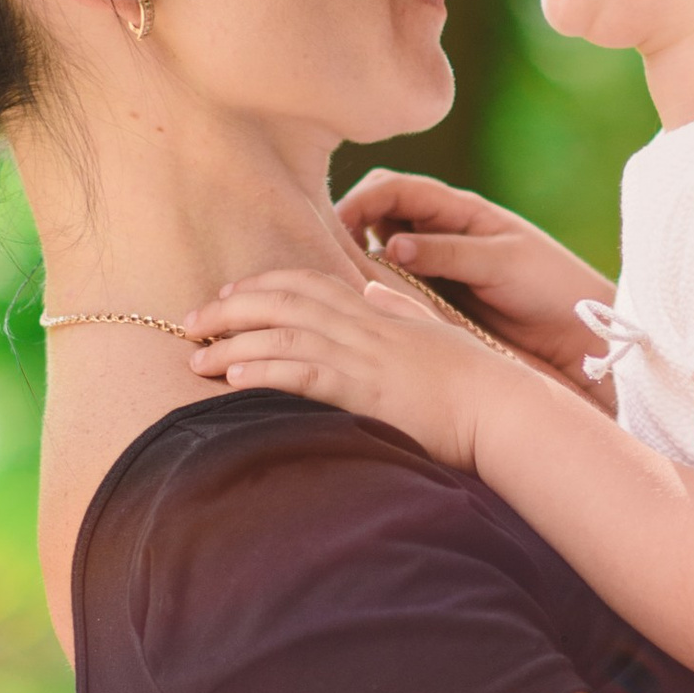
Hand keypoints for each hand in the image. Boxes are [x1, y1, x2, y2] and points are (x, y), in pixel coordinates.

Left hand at [186, 266, 509, 468]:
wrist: (502, 409)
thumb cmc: (474, 380)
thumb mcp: (432, 332)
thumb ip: (398, 310)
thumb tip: (373, 293)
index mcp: (377, 312)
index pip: (309, 283)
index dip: (264, 283)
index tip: (229, 292)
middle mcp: (364, 327)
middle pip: (283, 302)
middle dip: (230, 309)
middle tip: (191, 322)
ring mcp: (364, 358)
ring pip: (283, 336)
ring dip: (233, 344)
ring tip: (196, 358)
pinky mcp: (365, 392)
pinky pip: (304, 374)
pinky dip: (265, 371)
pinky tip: (235, 376)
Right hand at [337, 168, 616, 387]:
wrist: (578, 331)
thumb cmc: (549, 287)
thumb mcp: (502, 263)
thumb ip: (448, 253)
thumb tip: (390, 243)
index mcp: (457, 209)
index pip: (392, 188)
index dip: (358, 201)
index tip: (335, 228)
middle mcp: (439, 230)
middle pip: (375, 212)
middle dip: (345, 226)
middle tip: (322, 257)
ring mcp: (433, 262)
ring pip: (377, 248)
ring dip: (354, 258)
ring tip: (333, 283)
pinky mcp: (433, 295)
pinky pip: (392, 284)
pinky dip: (372, 287)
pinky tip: (359, 305)